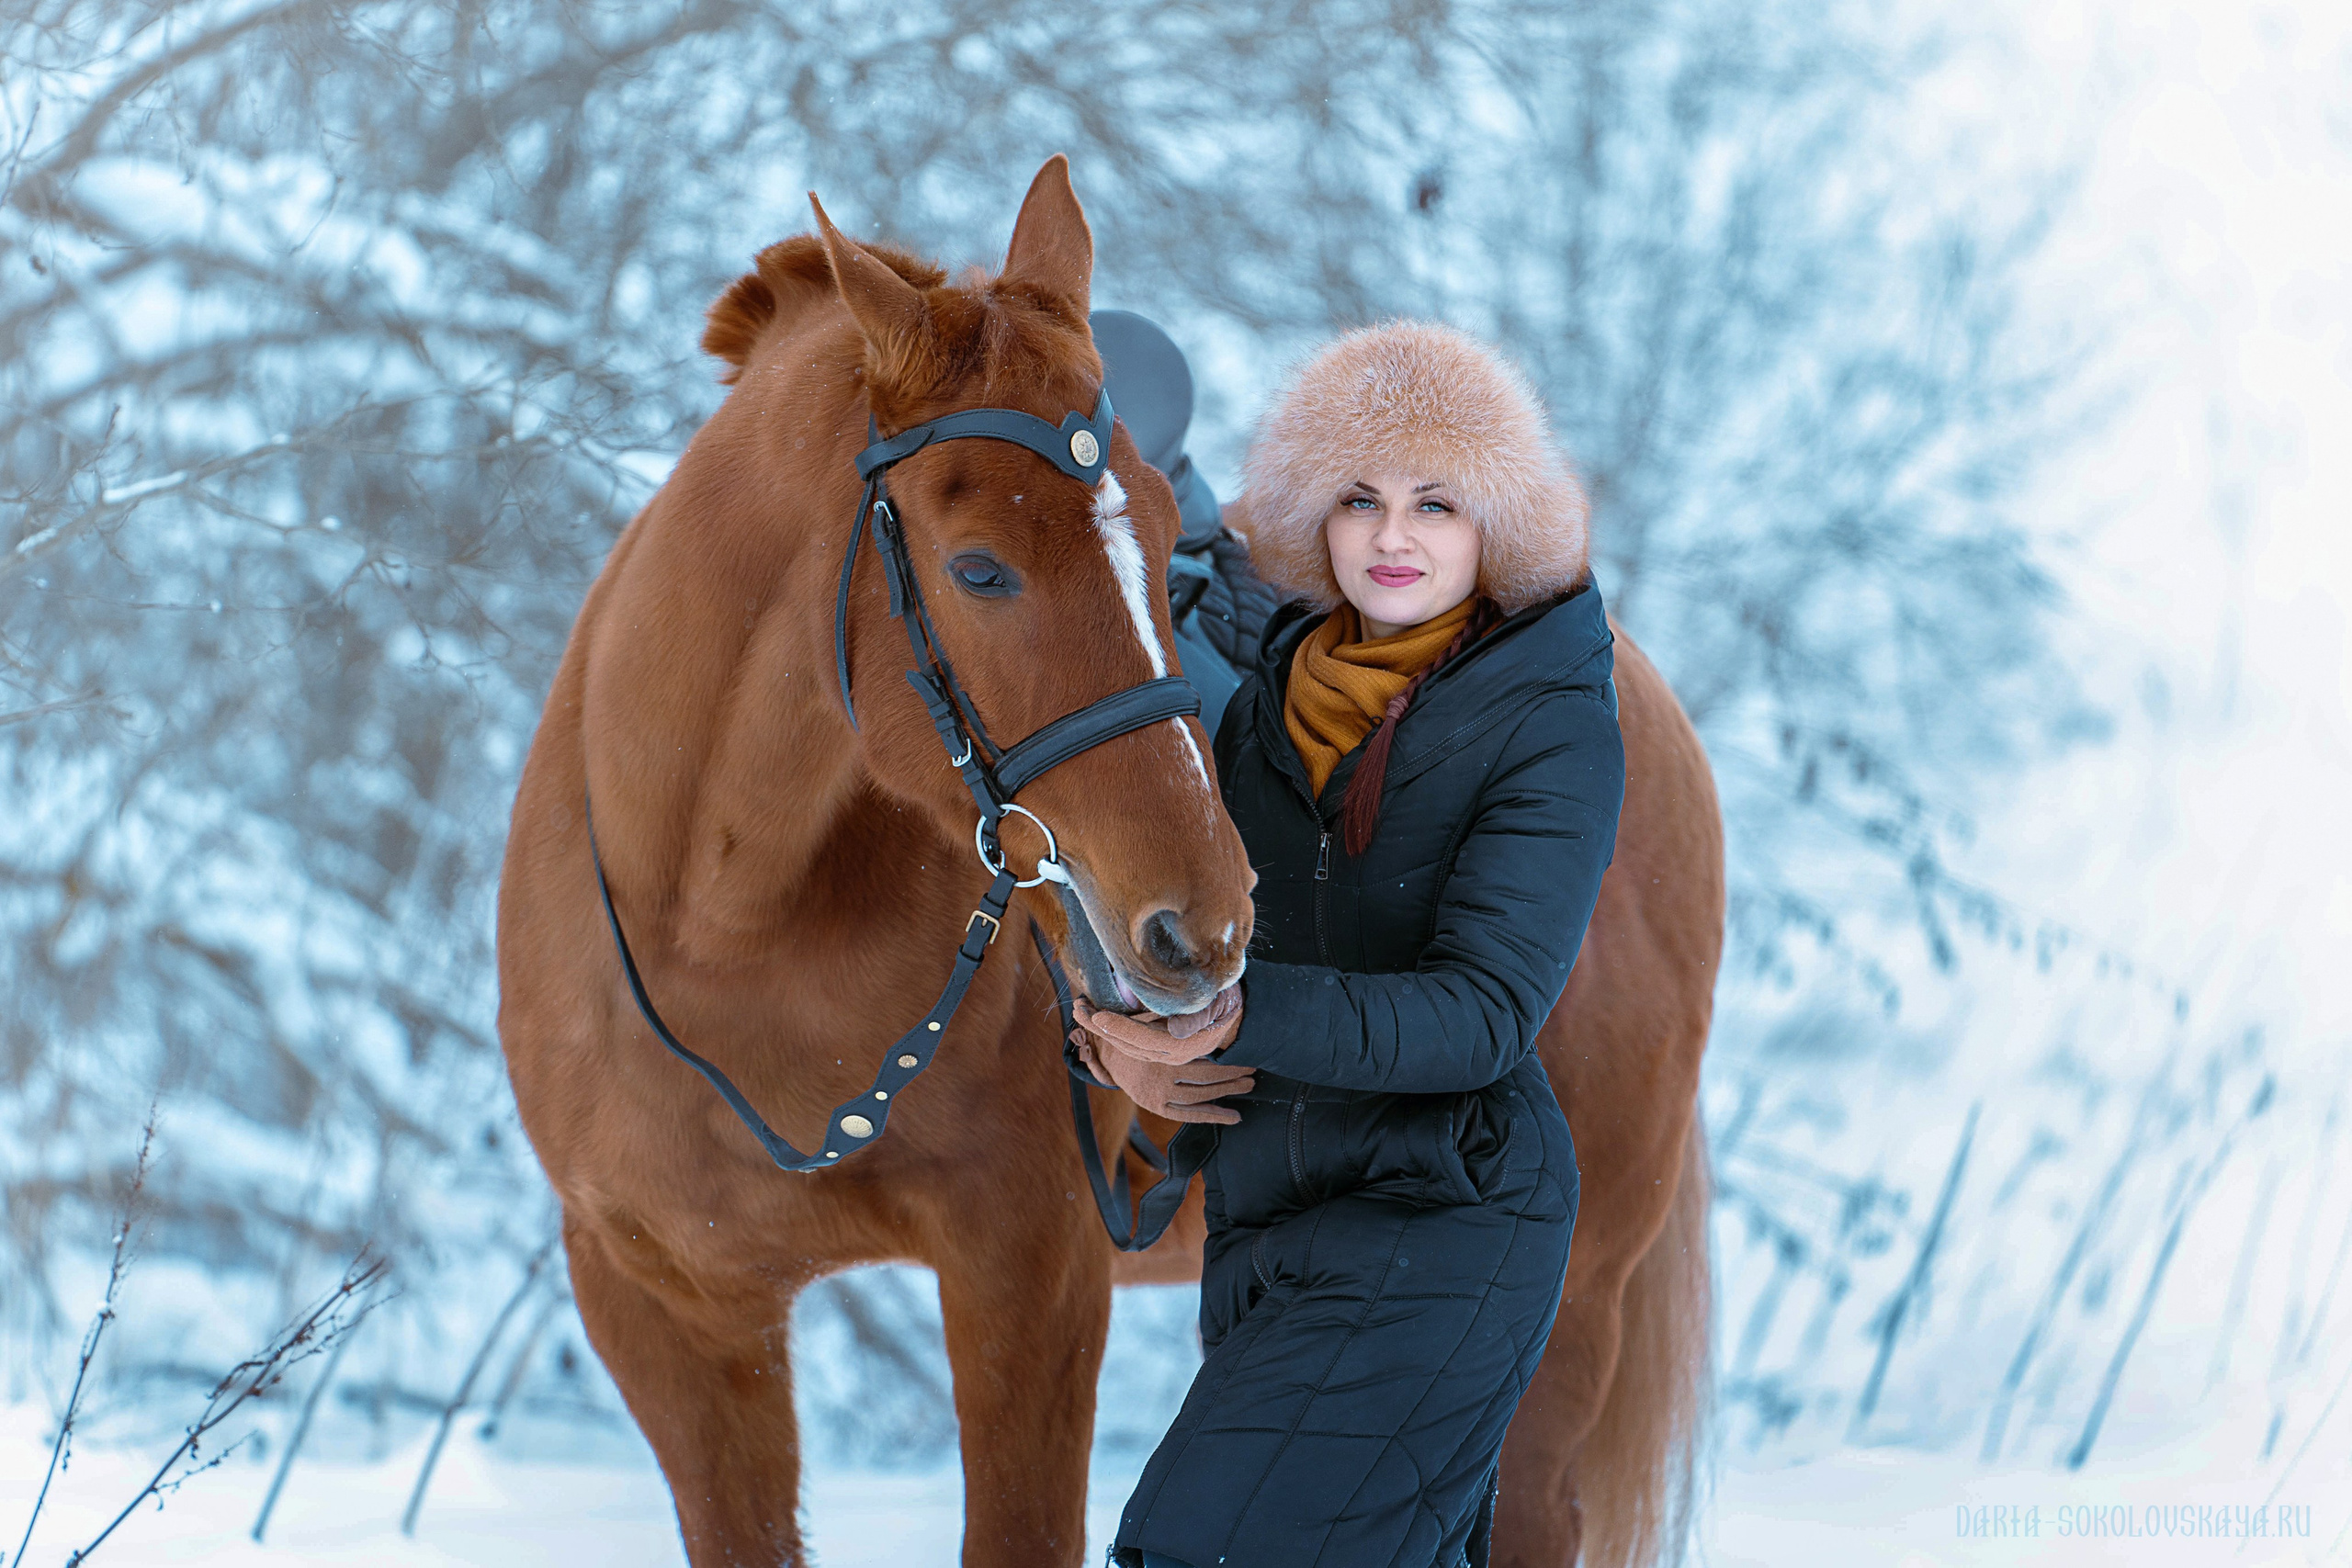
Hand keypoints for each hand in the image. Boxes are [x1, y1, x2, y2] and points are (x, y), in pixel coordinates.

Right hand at [1071, 1025, 1254, 1124]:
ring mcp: (1158, 1094)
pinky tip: (1233, 1116)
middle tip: (1253, 1071)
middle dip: (1232, 1074)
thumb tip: (1196, 1009)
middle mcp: (1160, 1075)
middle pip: (1205, 1078)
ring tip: (1248, 1085)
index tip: (1244, 1051)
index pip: (1201, 1055)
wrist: (1108, 1051)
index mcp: (1161, 1051)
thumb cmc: (1137, 1028)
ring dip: (1227, 1092)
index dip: (1225, 1055)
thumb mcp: (1151, 1015)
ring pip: (1200, 1096)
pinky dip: (1213, 1116)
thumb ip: (1171, 1015)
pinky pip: (1189, 1114)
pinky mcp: (1157, 1106)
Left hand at [1074, 984, 1242, 1065]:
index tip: (1098, 1016)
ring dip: (1101, 1028)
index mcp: (1183, 1046)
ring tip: (1081, 1010)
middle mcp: (1169, 1054)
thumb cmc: (1228, 1001)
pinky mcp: (1159, 1045)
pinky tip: (1098, 1017)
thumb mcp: (1220, 1004)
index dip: (1120, 1028)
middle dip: (1100, 1027)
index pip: (1144, 1039)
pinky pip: (1130, 1041)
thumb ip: (1197, 1017)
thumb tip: (1174, 1029)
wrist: (1239, 1013)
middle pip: (1127, 1044)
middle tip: (1077, 1008)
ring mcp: (1163, 1051)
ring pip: (1125, 1044)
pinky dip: (1112, 1029)